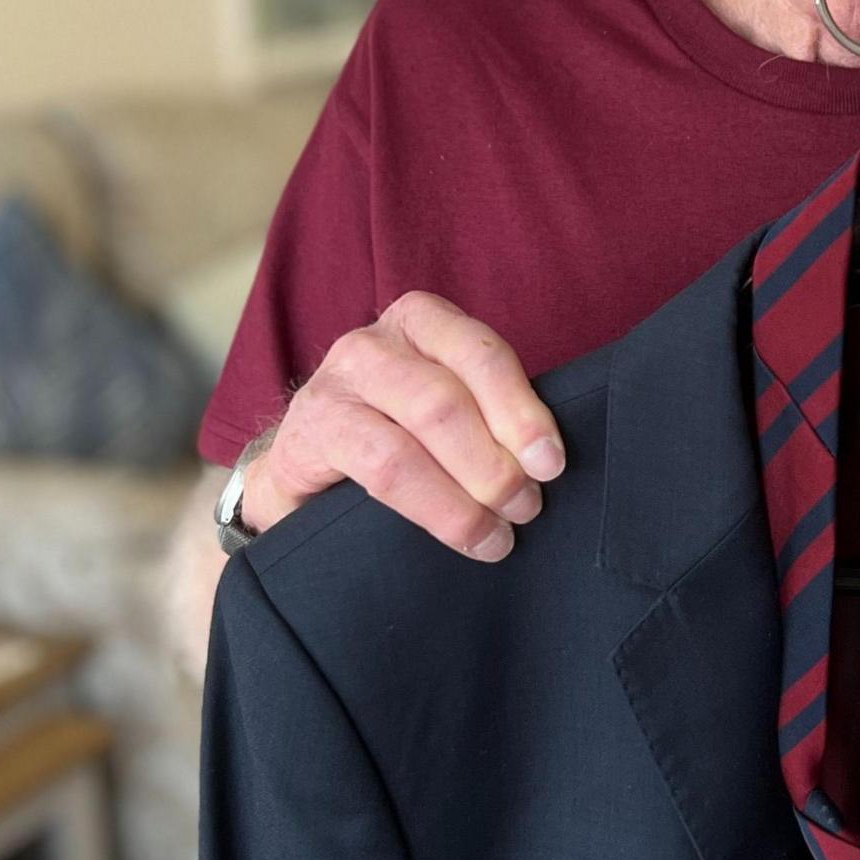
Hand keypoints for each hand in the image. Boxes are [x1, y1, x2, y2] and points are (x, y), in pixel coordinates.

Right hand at [241, 292, 565, 557]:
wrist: (308, 468)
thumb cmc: (396, 434)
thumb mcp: (449, 408)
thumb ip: (493, 417)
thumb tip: (551, 461)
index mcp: (421, 322)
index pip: (481, 353)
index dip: (522, 411)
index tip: (551, 463)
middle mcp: (373, 343)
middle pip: (446, 398)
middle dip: (496, 462)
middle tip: (526, 506)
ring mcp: (334, 386)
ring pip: (411, 435)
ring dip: (465, 494)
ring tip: (497, 534)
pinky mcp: (310, 434)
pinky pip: (379, 469)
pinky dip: (431, 508)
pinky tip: (460, 537)